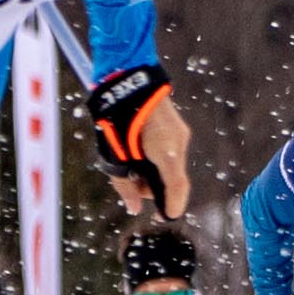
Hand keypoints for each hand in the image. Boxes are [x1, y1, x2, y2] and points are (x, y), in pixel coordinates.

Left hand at [85, 69, 192, 219]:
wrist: (126, 77)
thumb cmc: (115, 117)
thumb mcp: (114, 155)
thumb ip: (125, 184)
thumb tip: (133, 208)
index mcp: (165, 151)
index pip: (176, 187)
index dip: (172, 205)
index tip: (167, 217)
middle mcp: (177, 143)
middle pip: (172, 179)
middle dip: (153, 188)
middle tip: (131, 186)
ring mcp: (179, 133)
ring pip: (170, 165)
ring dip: (153, 172)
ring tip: (129, 165)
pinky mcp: (176, 127)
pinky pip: (169, 151)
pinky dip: (155, 159)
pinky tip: (138, 152)